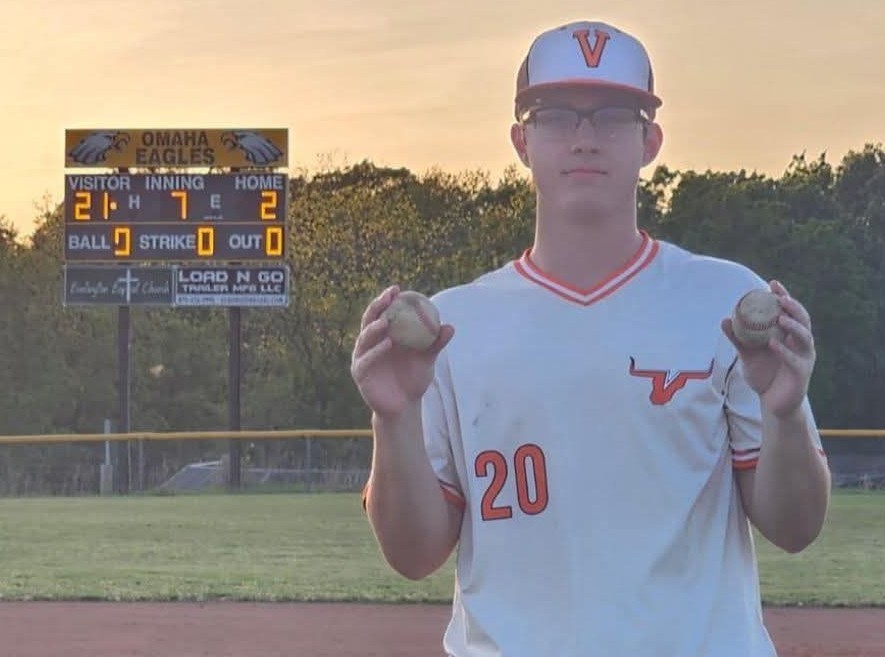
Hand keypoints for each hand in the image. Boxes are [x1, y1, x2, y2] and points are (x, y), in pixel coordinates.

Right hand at [350, 285, 454, 418]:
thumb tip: (450, 327)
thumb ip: (436, 344)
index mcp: (383, 335)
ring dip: (374, 327)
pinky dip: (376, 350)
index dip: (386, 299)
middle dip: (377, 306)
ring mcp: (362, 357)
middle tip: (388, 297)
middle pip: (369, 320)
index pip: (382, 312)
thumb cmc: (414, 379)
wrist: (404, 406)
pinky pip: (367, 359)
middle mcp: (369, 343)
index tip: (397, 288)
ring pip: (365, 338)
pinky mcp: (360, 372)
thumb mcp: (427, 360)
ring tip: (386, 320)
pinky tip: (388, 343)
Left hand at [721, 280, 815, 417]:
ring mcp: (804, 357)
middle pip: (802, 319)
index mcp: (789, 335)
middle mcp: (800, 343)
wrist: (773, 403)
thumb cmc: (764, 375)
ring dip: (793, 325)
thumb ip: (737, 338)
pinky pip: (794, 359)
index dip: (784, 296)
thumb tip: (724, 319)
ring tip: (780, 317)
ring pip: (805, 337)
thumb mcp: (747, 355)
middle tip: (781, 298)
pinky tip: (772, 343)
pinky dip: (784, 350)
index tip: (772, 284)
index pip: (790, 311)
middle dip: (793, 306)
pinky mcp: (802, 373)